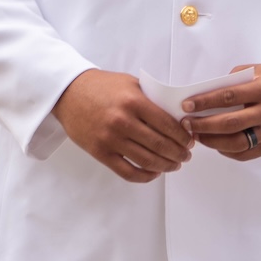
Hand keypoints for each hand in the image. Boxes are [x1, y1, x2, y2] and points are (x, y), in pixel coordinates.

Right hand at [53, 69, 192, 182]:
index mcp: (134, 101)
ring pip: (147, 161)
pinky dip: (145, 176)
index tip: (190, 141)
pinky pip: (127, 172)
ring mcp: (111, 139)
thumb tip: (177, 117)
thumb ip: (152, 98)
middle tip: (186, 156)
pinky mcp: (100, 153)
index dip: (183, 137)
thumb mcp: (131, 83)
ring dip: (166, 166)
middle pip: (160, 145)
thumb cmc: (103, 86)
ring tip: (174, 165)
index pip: (167, 125)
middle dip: (178, 154)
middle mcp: (123, 121)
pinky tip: (154, 173)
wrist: (69, 93)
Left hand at [181, 64, 260, 162]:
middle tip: (187, 124)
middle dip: (204, 125)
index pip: (228, 97)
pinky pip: (247, 153)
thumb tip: (206, 96)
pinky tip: (216, 144)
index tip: (187, 106)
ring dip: (213, 142)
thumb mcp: (257, 70)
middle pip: (230, 123)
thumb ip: (233, 81)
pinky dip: (228, 151)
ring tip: (198, 136)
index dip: (204, 102)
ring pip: (237, 143)